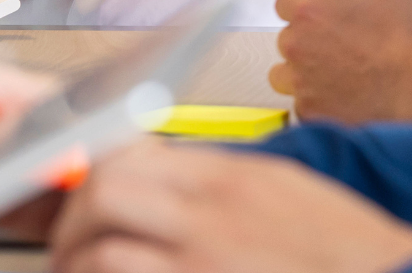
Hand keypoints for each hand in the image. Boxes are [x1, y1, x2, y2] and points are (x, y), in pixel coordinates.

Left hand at [49, 138, 411, 272]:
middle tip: (69, 244)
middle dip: (72, 220)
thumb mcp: (282, 189)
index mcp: (231, 177)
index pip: (133, 150)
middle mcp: (212, 215)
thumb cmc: (341, 247)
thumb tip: (164, 175)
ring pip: (101, 251)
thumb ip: (220, 179)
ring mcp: (202, 262)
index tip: (80, 189)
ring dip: (80, 263)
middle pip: (103, 191)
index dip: (92, 170)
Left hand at [271, 0, 411, 122]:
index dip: (306, 7)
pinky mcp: (312, 113)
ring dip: (306, 73)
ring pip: (287, 76)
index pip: (286, 3)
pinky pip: (305, 105)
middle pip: (288, 40)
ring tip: (341, 73)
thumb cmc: (409, 36)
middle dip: (309, 41)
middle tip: (342, 45)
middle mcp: (297, 47)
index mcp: (310, 12)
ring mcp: (302, 84)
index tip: (321, 13)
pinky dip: (320, 101)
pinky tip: (348, 95)